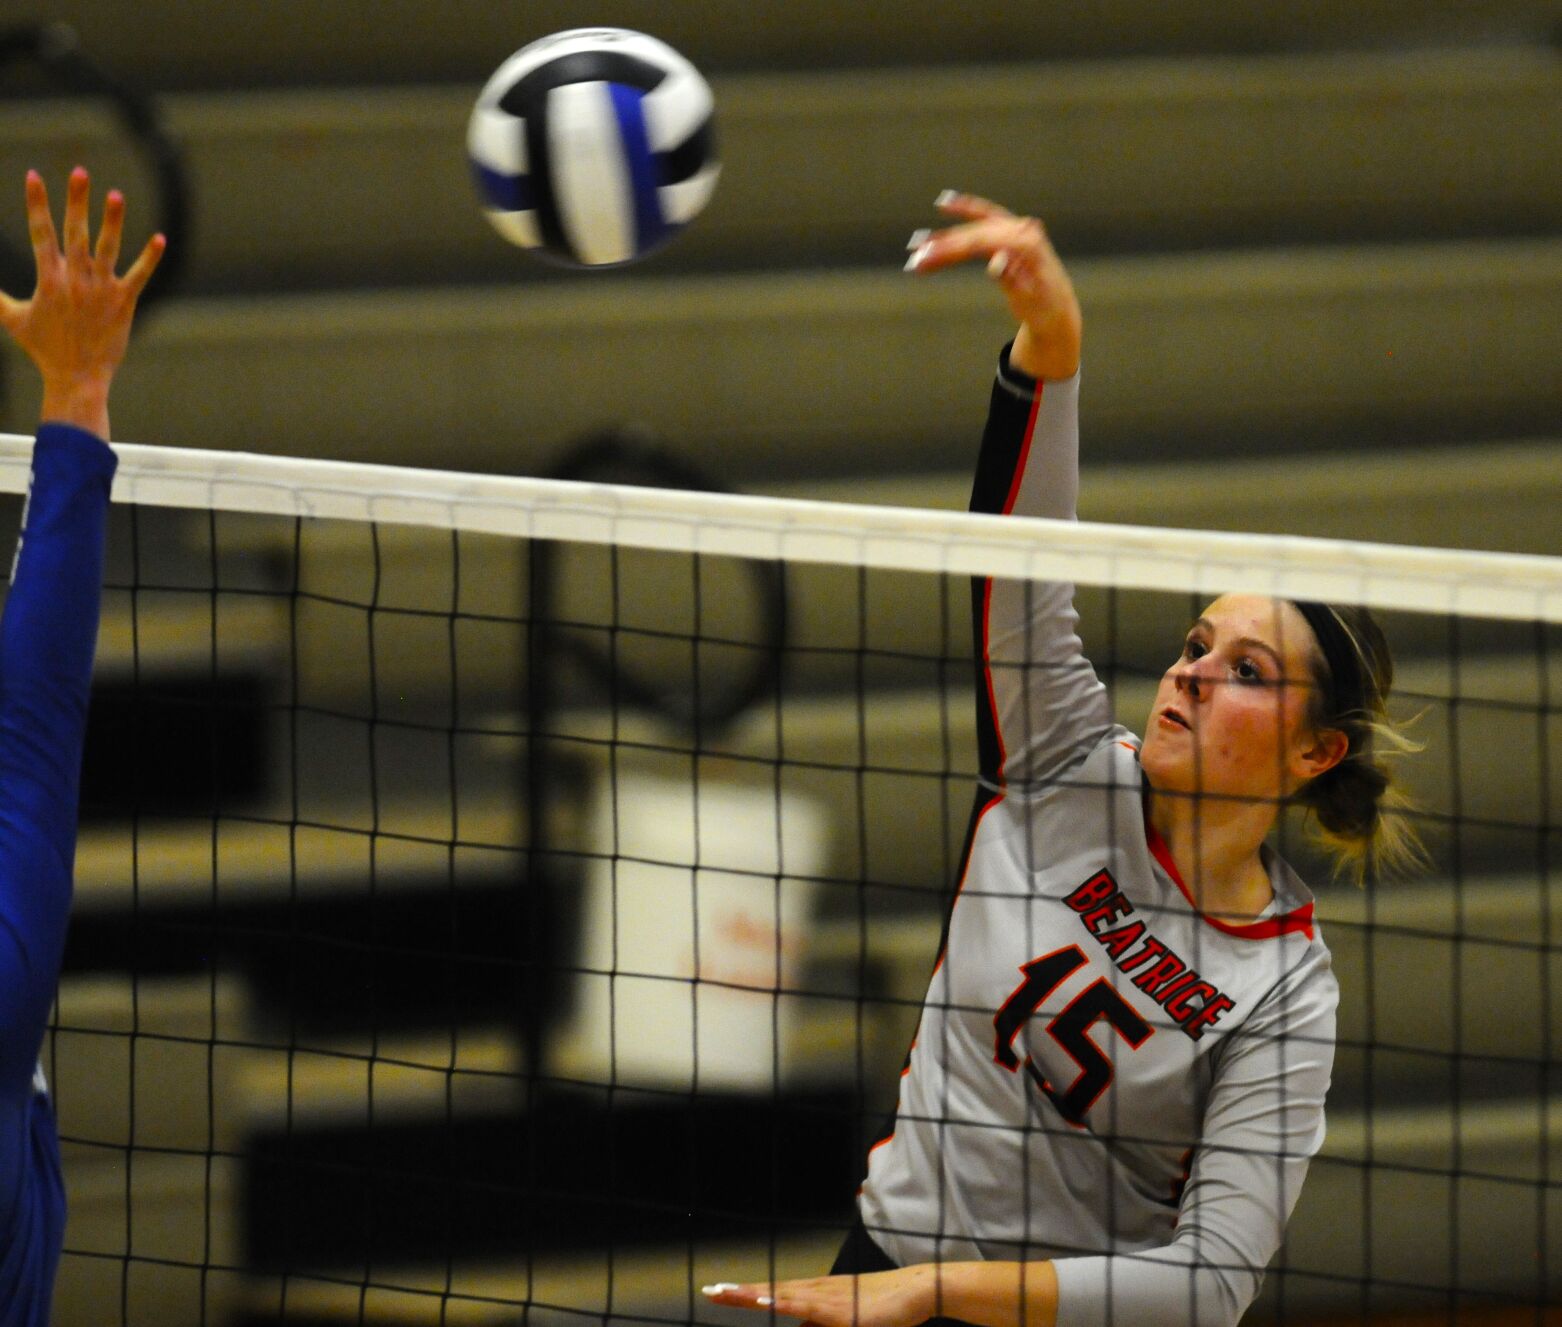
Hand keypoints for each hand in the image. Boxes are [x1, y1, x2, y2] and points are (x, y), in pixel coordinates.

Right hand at [0, 167, 164, 436]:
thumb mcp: (11, 319)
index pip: (40, 232)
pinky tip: (160, 238)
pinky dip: (150, 258)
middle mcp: (75, 279)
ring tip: (116, 195)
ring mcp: (101, 290)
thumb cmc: (43, 350)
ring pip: (108, 248)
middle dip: (76, 201)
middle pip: (75, 231)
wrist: (76, 378)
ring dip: (112, 221)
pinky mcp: (124, 303)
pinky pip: (139, 275)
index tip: (33, 176)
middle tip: (79, 171)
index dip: (36, 203)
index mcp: (48, 278)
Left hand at [703, 1268, 935, 1326]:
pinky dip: (785, 1301)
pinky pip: (807, 1306)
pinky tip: (768, 1299)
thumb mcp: (843, 1323)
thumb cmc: (879, 1309)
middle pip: (770, 1290)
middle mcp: (815, 1291)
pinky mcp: (841, 1310)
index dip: (744, 1293)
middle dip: (739, 1293)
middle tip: (709, 1291)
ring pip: (783, 1295)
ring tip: (728, 1294)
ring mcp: (827, 1298)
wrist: (913, 1292)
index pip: (771, 1292)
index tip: (716, 1292)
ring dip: (755, 1294)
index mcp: (813, 1295)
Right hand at [905, 191, 1080, 381]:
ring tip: (917, 245)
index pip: (983, 242)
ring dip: (945, 236)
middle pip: (976, 234)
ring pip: (975, 228)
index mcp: (1029, 247)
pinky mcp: (1010, 233)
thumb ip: (1012, 281)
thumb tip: (995, 263)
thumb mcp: (1029, 303)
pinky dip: (965, 210)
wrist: (1057, 309)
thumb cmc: (1043, 309)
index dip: (953, 248)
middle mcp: (1023, 232)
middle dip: (943, 245)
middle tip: (916, 257)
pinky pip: (985, 218)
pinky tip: (945, 203)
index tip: (930, 257)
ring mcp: (1017, 230)